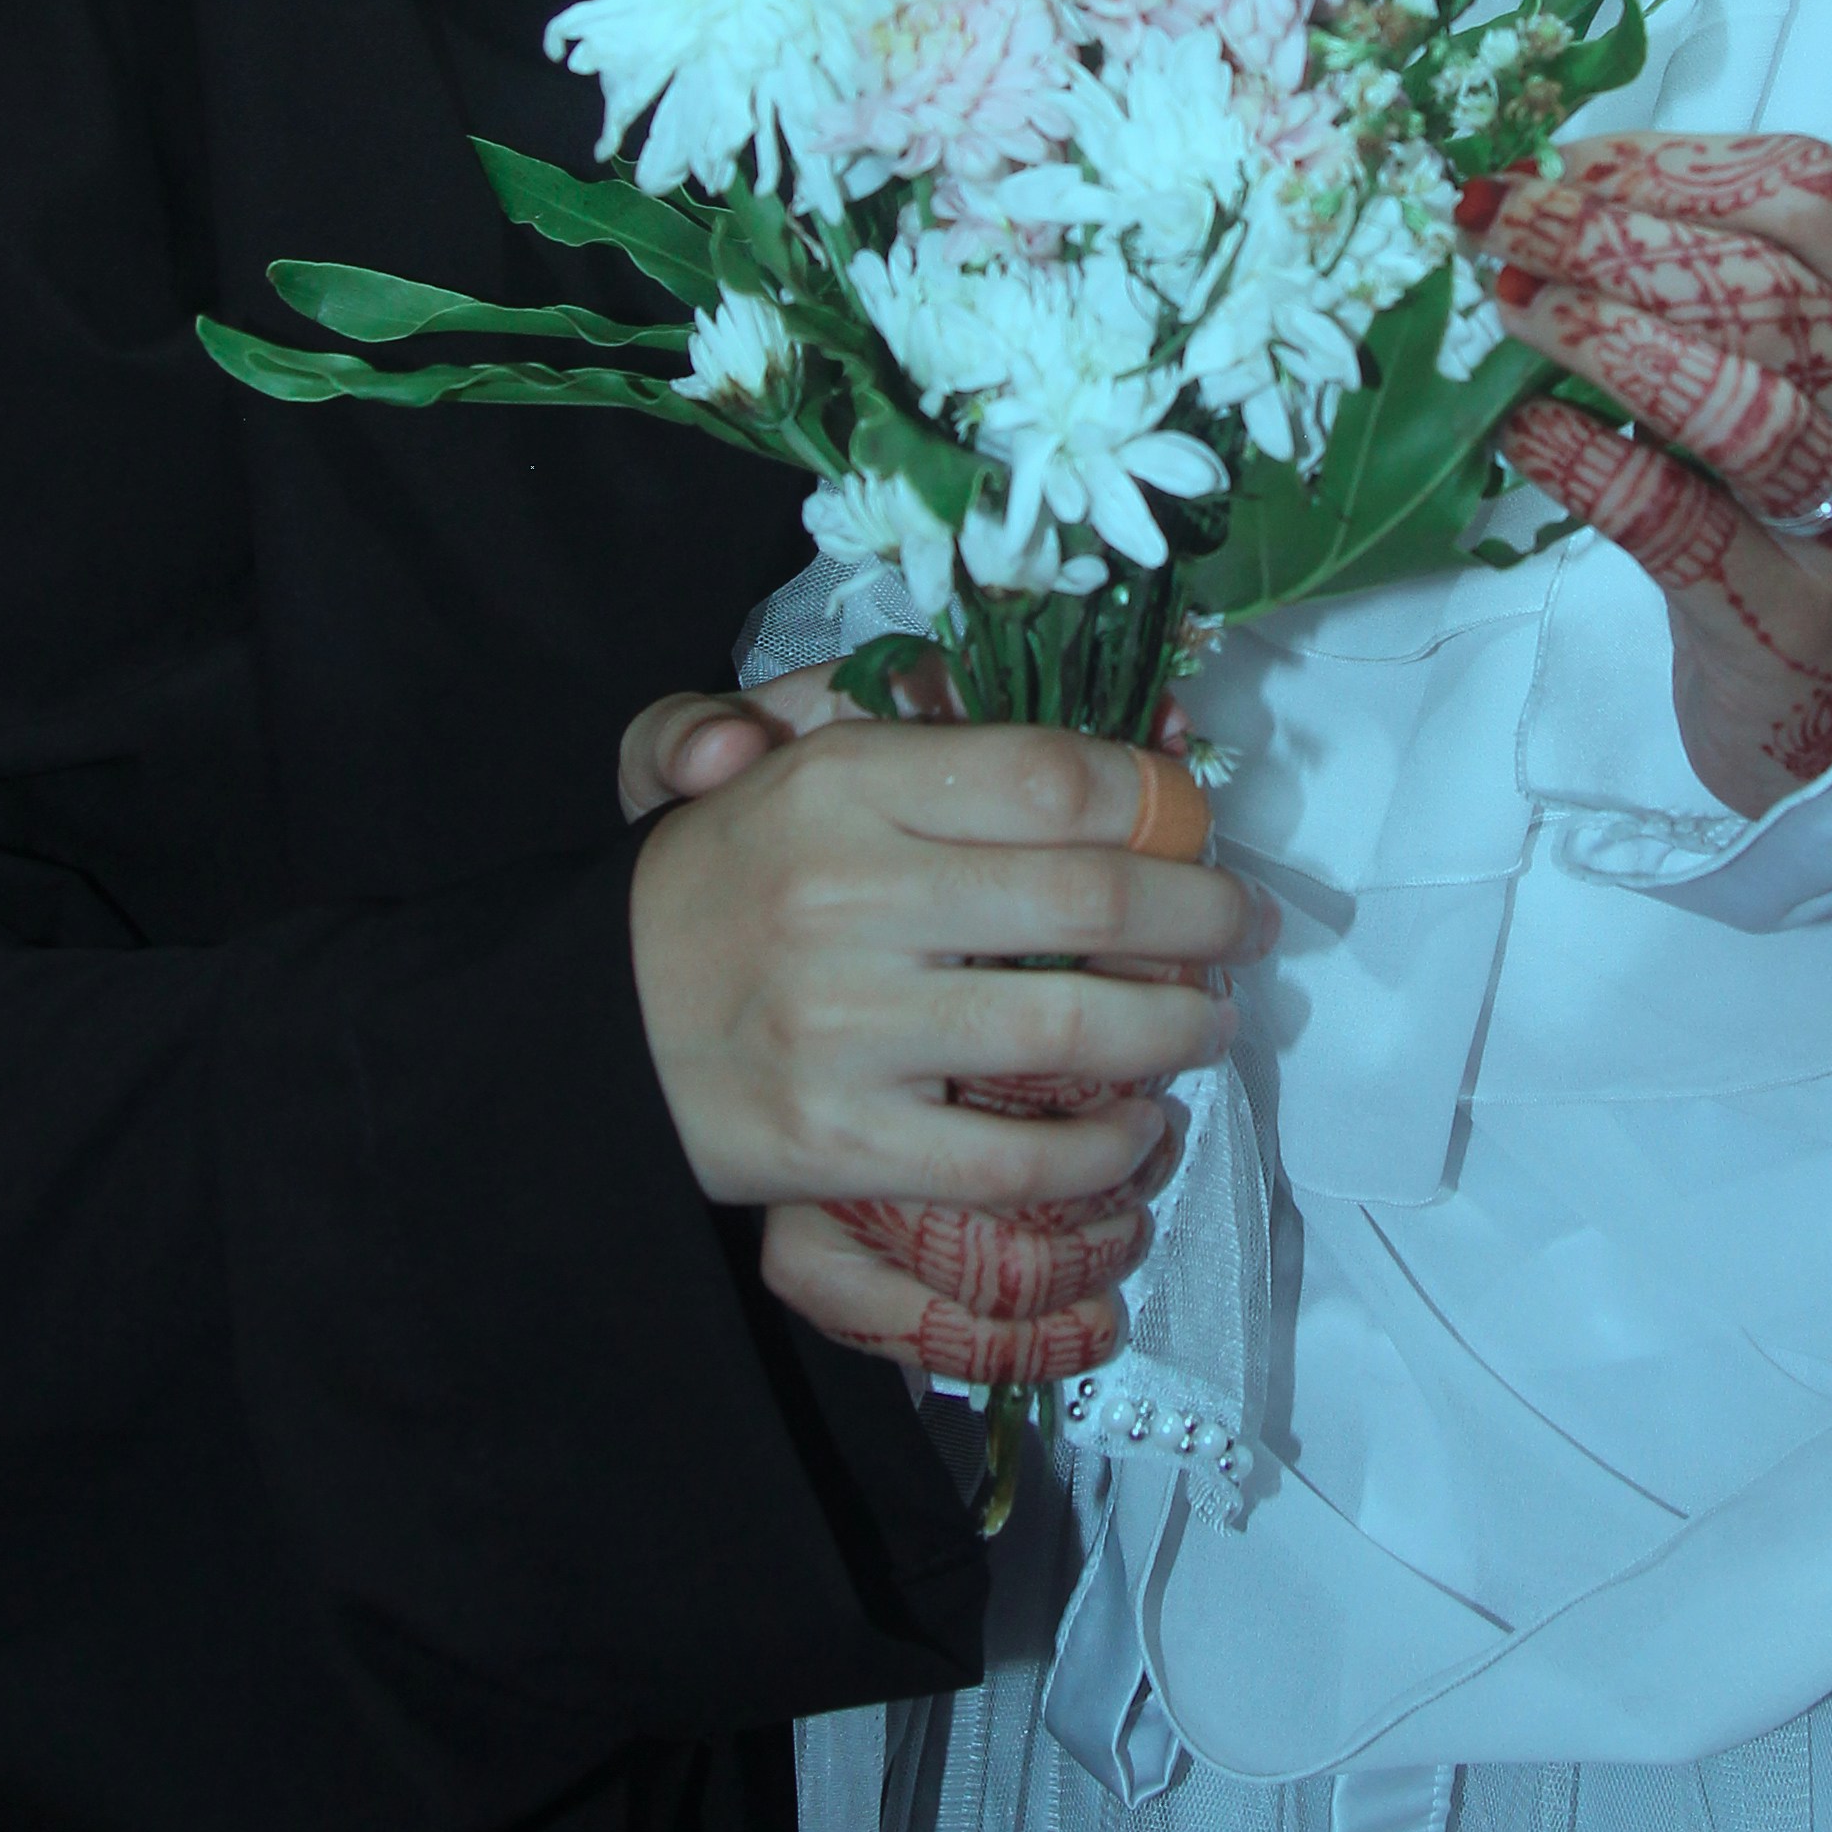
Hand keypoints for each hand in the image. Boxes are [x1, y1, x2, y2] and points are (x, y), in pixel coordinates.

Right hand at [624, 713, 1262, 1384]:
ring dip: (1177, 1031)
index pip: (1051, 775)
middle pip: (1090, 900)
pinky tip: (1135, 1127)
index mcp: (841, 784)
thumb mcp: (772, 757)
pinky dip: (1101, 1148)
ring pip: (1072, 1030)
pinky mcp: (842, 1142)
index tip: (1195, 822)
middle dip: (1203, 916)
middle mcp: (845, 895)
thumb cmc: (716, 881)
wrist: (590, 1030)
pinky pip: (1015, 1158)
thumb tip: (984, 673)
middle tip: (1241, 929)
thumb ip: (874, 699)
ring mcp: (845, 1027)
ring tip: (1207, 1025)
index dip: (1157, 799)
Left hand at [1473, 131, 1831, 818]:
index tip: (1556, 161)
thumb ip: (1715, 290)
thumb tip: (1546, 198)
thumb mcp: (1803, 384)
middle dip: (1612, 236)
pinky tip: (1519, 432)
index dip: (1675, 165)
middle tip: (1491, 216)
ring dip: (1607, 338)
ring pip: (1743, 408)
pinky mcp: (1789, 623)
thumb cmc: (1802, 515)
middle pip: (1768, 290)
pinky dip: (1587, 464)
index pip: (1815, 195)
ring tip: (1508, 304)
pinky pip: (1677, 526)